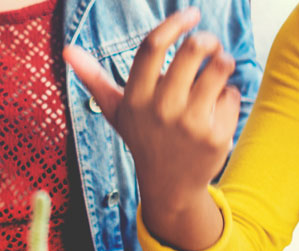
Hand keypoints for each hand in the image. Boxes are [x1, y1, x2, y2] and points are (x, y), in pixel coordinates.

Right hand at [63, 8, 239, 246]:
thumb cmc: (143, 137)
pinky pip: (232, 94)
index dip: (174, 24)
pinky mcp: (216, 136)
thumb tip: (66, 50)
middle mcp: (161, 109)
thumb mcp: (117, 110)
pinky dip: (228, 96)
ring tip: (217, 69)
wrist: (170, 186)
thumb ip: (94, 78)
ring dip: (223, 61)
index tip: (191, 13)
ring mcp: (190, 124)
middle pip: (193, 49)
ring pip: (220, 67)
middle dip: (207, 39)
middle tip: (208, 44)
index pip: (151, 46)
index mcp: (135, 98)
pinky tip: (216, 111)